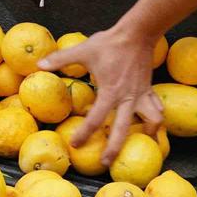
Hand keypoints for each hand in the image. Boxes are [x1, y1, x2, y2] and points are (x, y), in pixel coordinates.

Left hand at [42, 24, 164, 158]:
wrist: (137, 33)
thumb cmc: (109, 43)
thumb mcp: (83, 50)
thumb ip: (61, 59)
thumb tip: (39, 65)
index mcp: (110, 92)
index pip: (95, 119)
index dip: (84, 133)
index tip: (75, 144)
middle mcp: (128, 98)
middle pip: (123, 130)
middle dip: (115, 149)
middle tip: (106, 163)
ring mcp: (141, 95)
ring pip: (151, 121)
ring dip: (148, 134)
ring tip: (142, 144)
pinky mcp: (149, 90)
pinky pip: (157, 108)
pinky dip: (156, 118)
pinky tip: (153, 125)